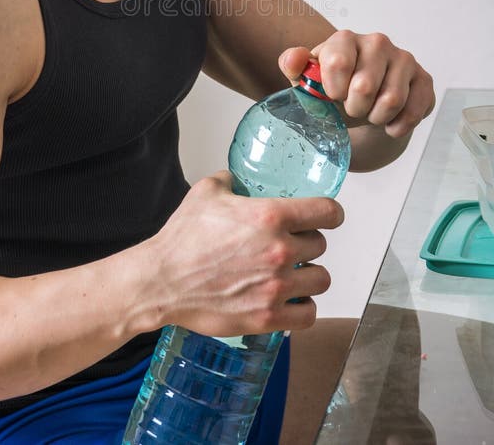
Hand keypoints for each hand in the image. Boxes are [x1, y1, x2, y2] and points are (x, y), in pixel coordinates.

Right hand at [149, 171, 343, 336]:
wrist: (162, 281)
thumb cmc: (182, 238)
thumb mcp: (206, 193)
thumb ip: (229, 180)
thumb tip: (235, 178)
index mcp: (270, 216)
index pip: (327, 212)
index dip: (331, 213)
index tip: (329, 218)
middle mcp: (280, 250)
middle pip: (321, 245)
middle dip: (308, 243)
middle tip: (291, 246)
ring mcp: (276, 286)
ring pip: (321, 279)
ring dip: (310, 274)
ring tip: (295, 273)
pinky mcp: (268, 316)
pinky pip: (308, 314)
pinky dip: (305, 307)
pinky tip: (294, 300)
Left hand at [278, 32, 434, 138]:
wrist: (364, 105)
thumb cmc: (333, 89)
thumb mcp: (307, 80)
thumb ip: (293, 66)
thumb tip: (292, 60)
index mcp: (345, 38)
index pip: (338, 63)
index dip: (333, 91)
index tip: (332, 96)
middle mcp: (377, 42)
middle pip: (365, 86)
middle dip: (354, 108)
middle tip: (351, 108)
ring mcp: (404, 59)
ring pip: (392, 100)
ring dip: (375, 118)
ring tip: (369, 114)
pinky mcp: (424, 79)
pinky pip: (413, 111)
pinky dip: (396, 126)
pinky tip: (388, 122)